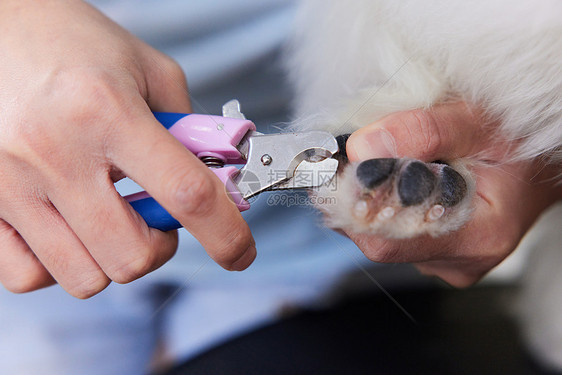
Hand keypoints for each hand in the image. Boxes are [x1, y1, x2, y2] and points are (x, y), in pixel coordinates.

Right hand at [0, 0, 254, 297]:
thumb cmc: (72, 43)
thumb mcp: (146, 68)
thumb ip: (187, 125)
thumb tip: (216, 178)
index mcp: (108, 111)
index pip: (186, 193)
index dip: (226, 234)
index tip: (240, 252)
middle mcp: (55, 152)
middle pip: (132, 255)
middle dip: (160, 246)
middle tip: (154, 215)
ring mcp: (11, 183)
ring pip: (85, 277)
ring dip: (113, 257)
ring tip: (109, 217)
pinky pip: (27, 277)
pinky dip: (60, 266)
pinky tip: (69, 230)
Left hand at [345, 102, 560, 286]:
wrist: (540, 166)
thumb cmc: (519, 143)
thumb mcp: (478, 121)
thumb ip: (423, 131)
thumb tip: (361, 147)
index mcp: (477, 237)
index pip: (387, 241)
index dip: (352, 203)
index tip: (335, 165)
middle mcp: (458, 262)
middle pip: (376, 239)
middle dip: (354, 196)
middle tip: (352, 152)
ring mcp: (444, 262)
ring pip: (378, 235)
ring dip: (366, 198)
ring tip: (381, 161)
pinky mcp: (434, 255)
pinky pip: (390, 233)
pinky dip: (379, 204)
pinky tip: (393, 179)